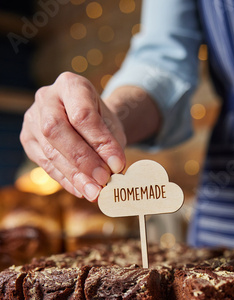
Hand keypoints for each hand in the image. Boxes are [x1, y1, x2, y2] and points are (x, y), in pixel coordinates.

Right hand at [20, 72, 126, 200]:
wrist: (87, 120)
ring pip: (50, 152)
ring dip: (75, 176)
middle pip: (56, 130)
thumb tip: (113, 171)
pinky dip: (66, 180)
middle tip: (103, 180)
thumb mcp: (112, 127)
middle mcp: (46, 98)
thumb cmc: (101, 121)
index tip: (117, 165)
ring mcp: (32, 119)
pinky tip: (81, 190)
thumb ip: (111, 145)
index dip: (100, 142)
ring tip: (95, 192)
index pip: (82, 114)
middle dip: (82, 160)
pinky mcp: (28, 140)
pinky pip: (46, 165)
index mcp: (70, 85)